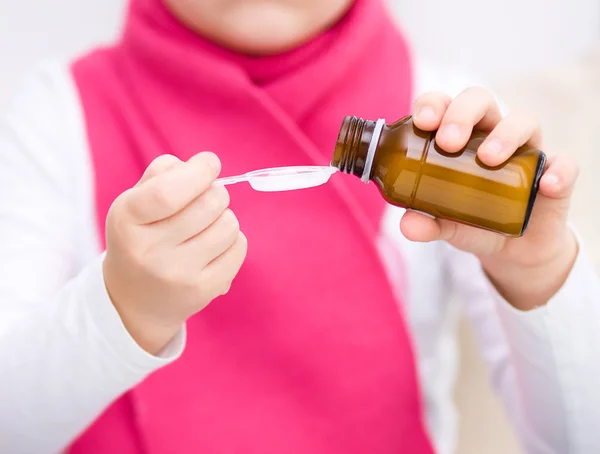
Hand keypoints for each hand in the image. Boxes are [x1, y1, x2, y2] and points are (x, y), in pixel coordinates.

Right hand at [103, 152, 247, 353]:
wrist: (134, 299)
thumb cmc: (142, 236)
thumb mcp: (135, 201)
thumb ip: (163, 173)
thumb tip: (205, 164)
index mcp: (127, 220)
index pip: (168, 192)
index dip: (198, 172)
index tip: (209, 163)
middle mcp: (150, 251)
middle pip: (209, 203)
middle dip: (215, 192)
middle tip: (206, 199)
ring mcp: (178, 274)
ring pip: (229, 225)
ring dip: (224, 217)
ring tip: (206, 226)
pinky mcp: (204, 290)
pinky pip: (239, 248)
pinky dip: (232, 240)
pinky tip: (214, 246)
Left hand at [400, 87, 578, 309]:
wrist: (513, 249)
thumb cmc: (473, 222)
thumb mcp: (446, 225)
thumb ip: (427, 223)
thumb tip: (407, 225)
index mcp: (457, 137)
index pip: (444, 106)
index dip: (433, 105)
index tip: (423, 122)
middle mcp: (490, 134)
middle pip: (480, 101)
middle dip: (462, 114)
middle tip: (448, 142)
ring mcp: (525, 150)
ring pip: (523, 120)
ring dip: (505, 134)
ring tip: (488, 159)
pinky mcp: (555, 173)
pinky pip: (564, 163)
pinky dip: (558, 171)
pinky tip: (545, 186)